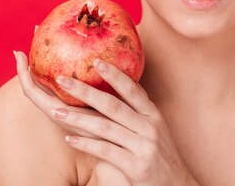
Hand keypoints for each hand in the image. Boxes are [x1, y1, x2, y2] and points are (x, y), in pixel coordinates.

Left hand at [14, 51, 198, 185]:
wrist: (177, 185)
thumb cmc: (159, 156)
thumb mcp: (155, 130)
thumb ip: (138, 112)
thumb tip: (120, 87)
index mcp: (153, 115)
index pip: (132, 89)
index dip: (115, 75)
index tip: (95, 61)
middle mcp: (149, 127)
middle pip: (113, 105)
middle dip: (85, 91)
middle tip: (62, 80)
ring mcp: (144, 146)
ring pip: (105, 127)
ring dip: (78, 118)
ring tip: (57, 111)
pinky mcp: (136, 166)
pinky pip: (106, 151)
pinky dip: (86, 144)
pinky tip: (70, 140)